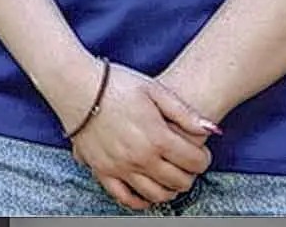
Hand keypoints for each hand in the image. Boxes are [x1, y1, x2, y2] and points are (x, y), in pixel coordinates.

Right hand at [68, 63, 213, 209]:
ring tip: (169, 176)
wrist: (75, 84)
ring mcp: (120, 166)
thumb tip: (211, 130)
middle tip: (186, 164)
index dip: (203, 159)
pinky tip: (147, 193)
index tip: (200, 152)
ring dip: (170, 190)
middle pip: (179, 181)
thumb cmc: (115, 83)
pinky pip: (124, 197)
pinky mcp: (102, 169)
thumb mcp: (154, 89)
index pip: (194, 162)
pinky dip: (140, 201)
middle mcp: (140, 156)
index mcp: (157, 136)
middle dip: (189, 175)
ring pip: (156, 194)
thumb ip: (184, 112)